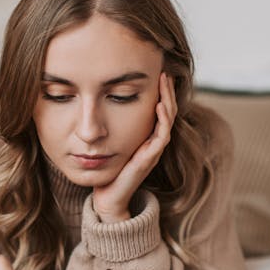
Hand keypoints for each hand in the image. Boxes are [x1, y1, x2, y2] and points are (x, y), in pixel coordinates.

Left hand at [92, 73, 176, 221]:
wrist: (107, 196)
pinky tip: (159, 106)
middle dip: (167, 91)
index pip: (159, 110)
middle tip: (165, 72)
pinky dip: (162, 120)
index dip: (161, 92)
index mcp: (146, 138)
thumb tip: (100, 105)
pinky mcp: (148, 159)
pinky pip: (161, 136)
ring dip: (168, 100)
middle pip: (167, 111)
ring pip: (168, 121)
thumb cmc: (107, 171)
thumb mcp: (110, 143)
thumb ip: (111, 128)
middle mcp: (153, 143)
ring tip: (165, 83)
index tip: (158, 74)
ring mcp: (153, 151)